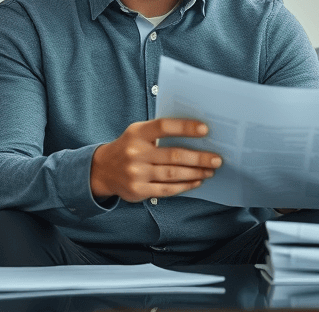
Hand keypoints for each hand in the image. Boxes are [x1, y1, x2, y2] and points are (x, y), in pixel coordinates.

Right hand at [90, 117, 221, 202]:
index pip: (164, 127)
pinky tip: (196, 182)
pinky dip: (184, 186)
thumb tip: (196, 133)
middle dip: (199, 158)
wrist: (102, 170)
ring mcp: (136, 173)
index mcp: (137, 133)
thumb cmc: (129, 147)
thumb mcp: (138, 132)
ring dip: (195, 173)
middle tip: (217, 159)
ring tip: (210, 171)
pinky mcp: (138, 191)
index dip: (185, 127)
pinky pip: (166, 189)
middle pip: (174, 155)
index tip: (205, 130)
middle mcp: (136, 153)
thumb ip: (160, 131)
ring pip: (173, 174)